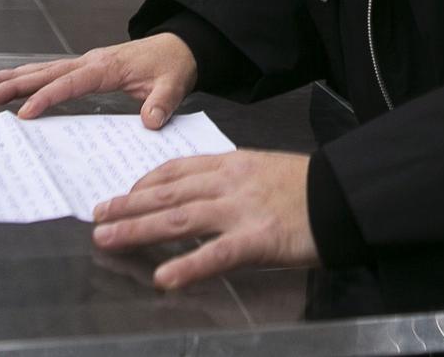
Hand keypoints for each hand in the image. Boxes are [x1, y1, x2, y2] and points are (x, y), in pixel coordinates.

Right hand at [0, 33, 198, 123]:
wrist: (179, 47)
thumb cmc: (173, 66)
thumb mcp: (173, 85)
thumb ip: (162, 103)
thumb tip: (151, 120)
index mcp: (107, 67)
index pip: (71, 83)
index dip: (47, 97)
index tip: (25, 112)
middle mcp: (91, 61)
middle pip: (48, 73)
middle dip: (17, 84)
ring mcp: (87, 62)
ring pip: (45, 68)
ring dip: (16, 77)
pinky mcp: (87, 66)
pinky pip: (53, 70)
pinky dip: (31, 75)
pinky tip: (14, 80)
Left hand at [92, 150, 317, 288]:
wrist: (346, 194)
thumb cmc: (310, 187)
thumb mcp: (266, 171)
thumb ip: (234, 182)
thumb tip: (205, 196)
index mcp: (233, 165)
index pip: (178, 169)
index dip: (145, 183)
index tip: (124, 193)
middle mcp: (230, 184)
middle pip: (168, 193)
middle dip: (129, 205)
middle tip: (97, 216)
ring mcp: (241, 210)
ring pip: (180, 217)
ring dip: (139, 229)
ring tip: (107, 239)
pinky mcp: (257, 239)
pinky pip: (216, 254)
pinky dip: (188, 265)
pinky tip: (165, 277)